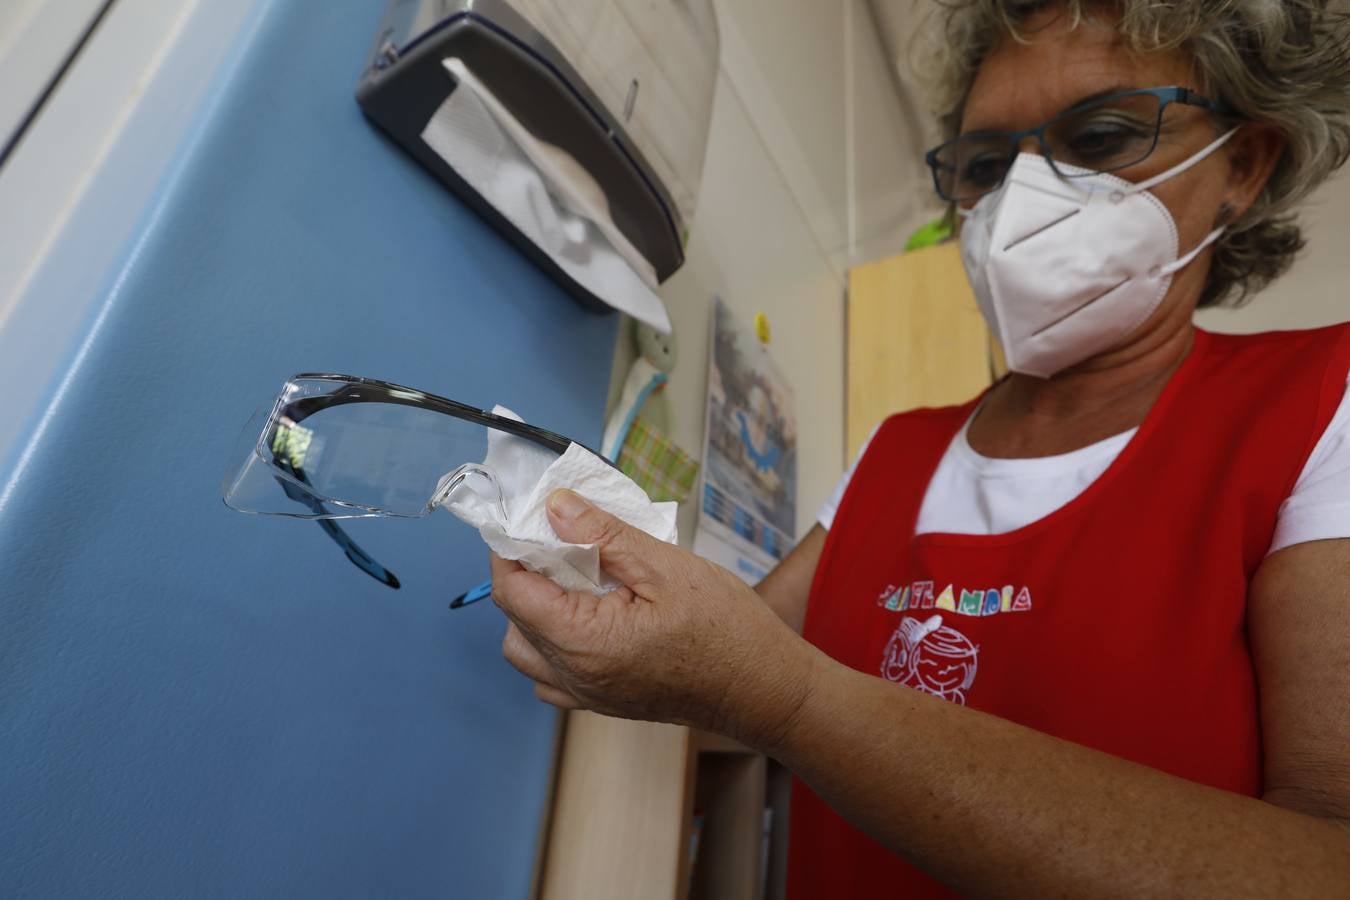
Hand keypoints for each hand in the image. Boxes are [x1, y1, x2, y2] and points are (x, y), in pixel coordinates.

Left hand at [490, 489, 816, 748]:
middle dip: (525, 575)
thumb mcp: (666, 566)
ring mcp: (589, 696)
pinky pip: (554, 674)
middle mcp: (575, 677)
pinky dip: (554, 643)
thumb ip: (604, 536)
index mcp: (584, 642)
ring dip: (536, 611)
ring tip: (578, 578)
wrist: (765, 690)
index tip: (528, 517)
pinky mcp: (605, 702)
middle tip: (560, 541)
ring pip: (528, 653)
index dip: (509, 549)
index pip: (512, 592)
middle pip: (514, 621)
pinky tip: (592, 615)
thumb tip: (555, 506)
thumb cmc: (727, 630)